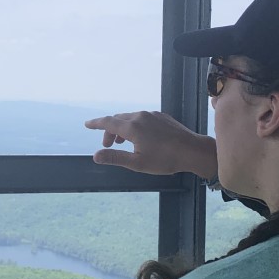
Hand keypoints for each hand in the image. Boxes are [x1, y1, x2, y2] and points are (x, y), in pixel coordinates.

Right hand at [84, 111, 216, 178]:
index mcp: (132, 127)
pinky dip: (135, 125)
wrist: (192, 151)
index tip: (87, 124)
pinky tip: (141, 138)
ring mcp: (152, 115)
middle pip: (118, 119)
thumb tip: (95, 156)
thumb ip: (115, 158)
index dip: (96, 124)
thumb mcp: (137, 163)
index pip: (108, 122)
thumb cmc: (165, 159)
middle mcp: (140, 116)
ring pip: (131, 118)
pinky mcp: (162, 116)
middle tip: (109, 146)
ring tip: (123, 142)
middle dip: (110, 131)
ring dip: (123, 128)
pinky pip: (142, 118)